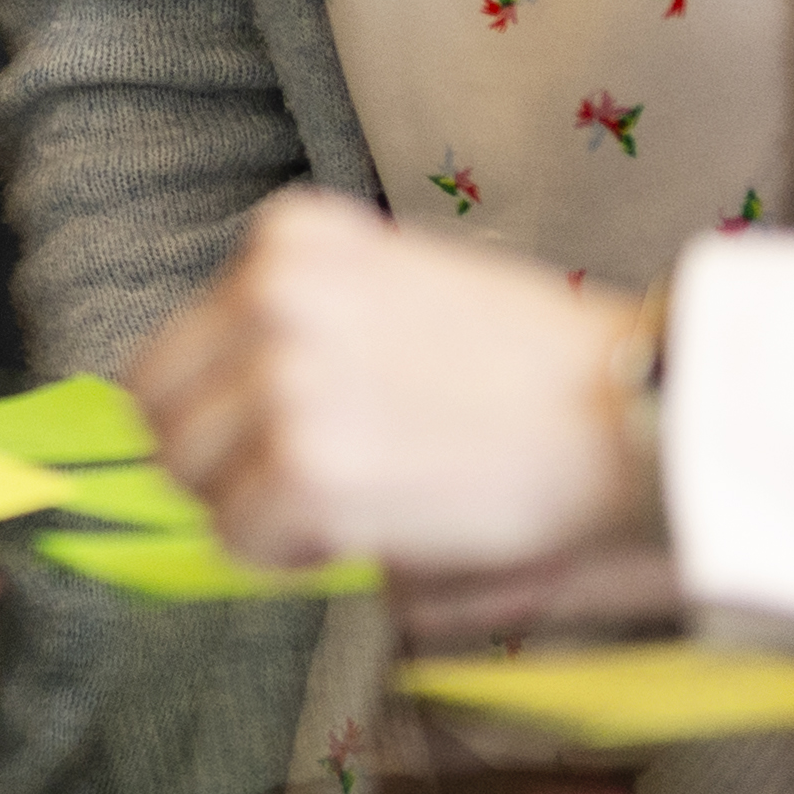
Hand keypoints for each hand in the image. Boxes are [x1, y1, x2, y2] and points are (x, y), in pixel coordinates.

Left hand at [132, 189, 653, 573]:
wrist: (633, 413)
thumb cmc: (532, 367)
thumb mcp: (393, 295)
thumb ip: (299, 331)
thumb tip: (206, 413)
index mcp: (290, 239)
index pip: (179, 344)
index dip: (218, 411)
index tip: (275, 440)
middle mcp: (270, 293)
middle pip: (160, 408)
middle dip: (215, 463)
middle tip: (301, 490)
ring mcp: (283, 379)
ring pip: (190, 476)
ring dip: (251, 509)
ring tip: (347, 507)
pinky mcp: (307, 467)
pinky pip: (240, 534)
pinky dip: (285, 553)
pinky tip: (359, 534)